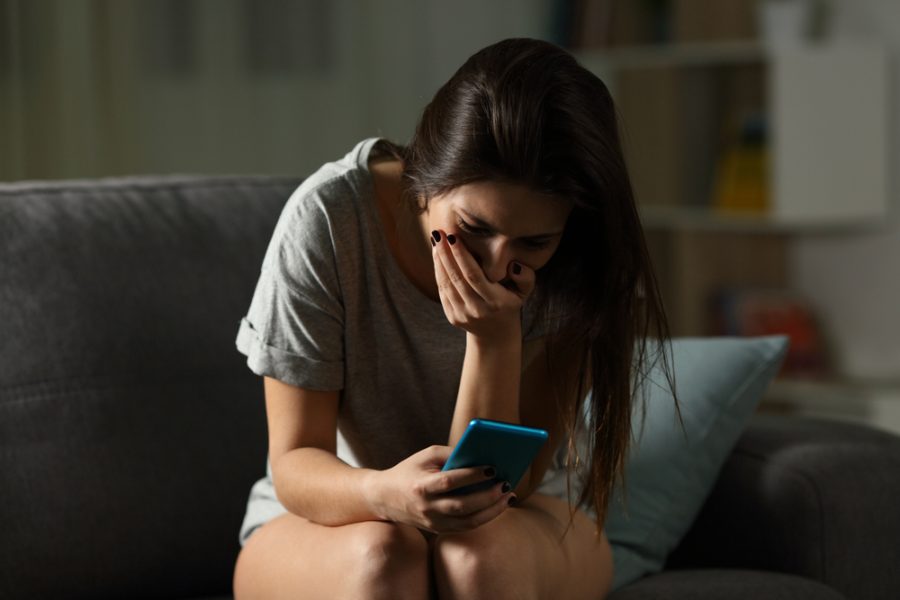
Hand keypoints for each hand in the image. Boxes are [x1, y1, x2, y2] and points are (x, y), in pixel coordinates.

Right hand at [368, 445, 516, 533]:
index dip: (472, 475)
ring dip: (492, 510)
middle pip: (463, 505)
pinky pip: (466, 526)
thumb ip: (452, 454)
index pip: (450, 481)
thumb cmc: (410, 470)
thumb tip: (482, 455)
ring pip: (468, 521)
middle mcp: (427, 507)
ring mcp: (433, 522)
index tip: (493, 468)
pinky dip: (485, 517)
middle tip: (506, 483)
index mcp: (421, 486)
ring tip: (508, 496)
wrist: (385, 497)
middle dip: (488, 495)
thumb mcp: (426, 455)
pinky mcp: (439, 530)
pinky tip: (498, 505)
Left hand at [431, 229, 535, 339]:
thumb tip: (514, 265)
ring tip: (436, 241)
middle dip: (446, 254)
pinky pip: (443, 291)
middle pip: (457, 279)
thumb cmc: (511, 303)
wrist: (496, 334)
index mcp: (496, 302)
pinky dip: (438, 272)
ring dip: (439, 261)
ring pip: (446, 284)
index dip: (461, 256)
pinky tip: (437, 256)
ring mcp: (463, 315)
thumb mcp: (525, 291)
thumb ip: (526, 277)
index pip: (474, 276)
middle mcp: (477, 310)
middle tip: (439, 233)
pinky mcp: (452, 317)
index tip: (453, 236)